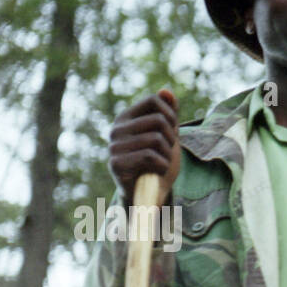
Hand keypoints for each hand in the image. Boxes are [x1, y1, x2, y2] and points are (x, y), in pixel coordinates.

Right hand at [109, 88, 181, 202]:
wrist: (149, 195)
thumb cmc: (158, 163)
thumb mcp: (168, 136)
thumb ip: (168, 113)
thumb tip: (166, 91)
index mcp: (127, 117)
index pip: (155, 100)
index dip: (171, 116)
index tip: (172, 132)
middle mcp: (116, 128)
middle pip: (159, 120)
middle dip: (172, 139)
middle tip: (167, 153)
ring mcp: (114, 146)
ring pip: (156, 139)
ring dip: (168, 155)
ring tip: (161, 163)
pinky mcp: (115, 164)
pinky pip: (149, 156)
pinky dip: (162, 166)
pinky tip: (156, 172)